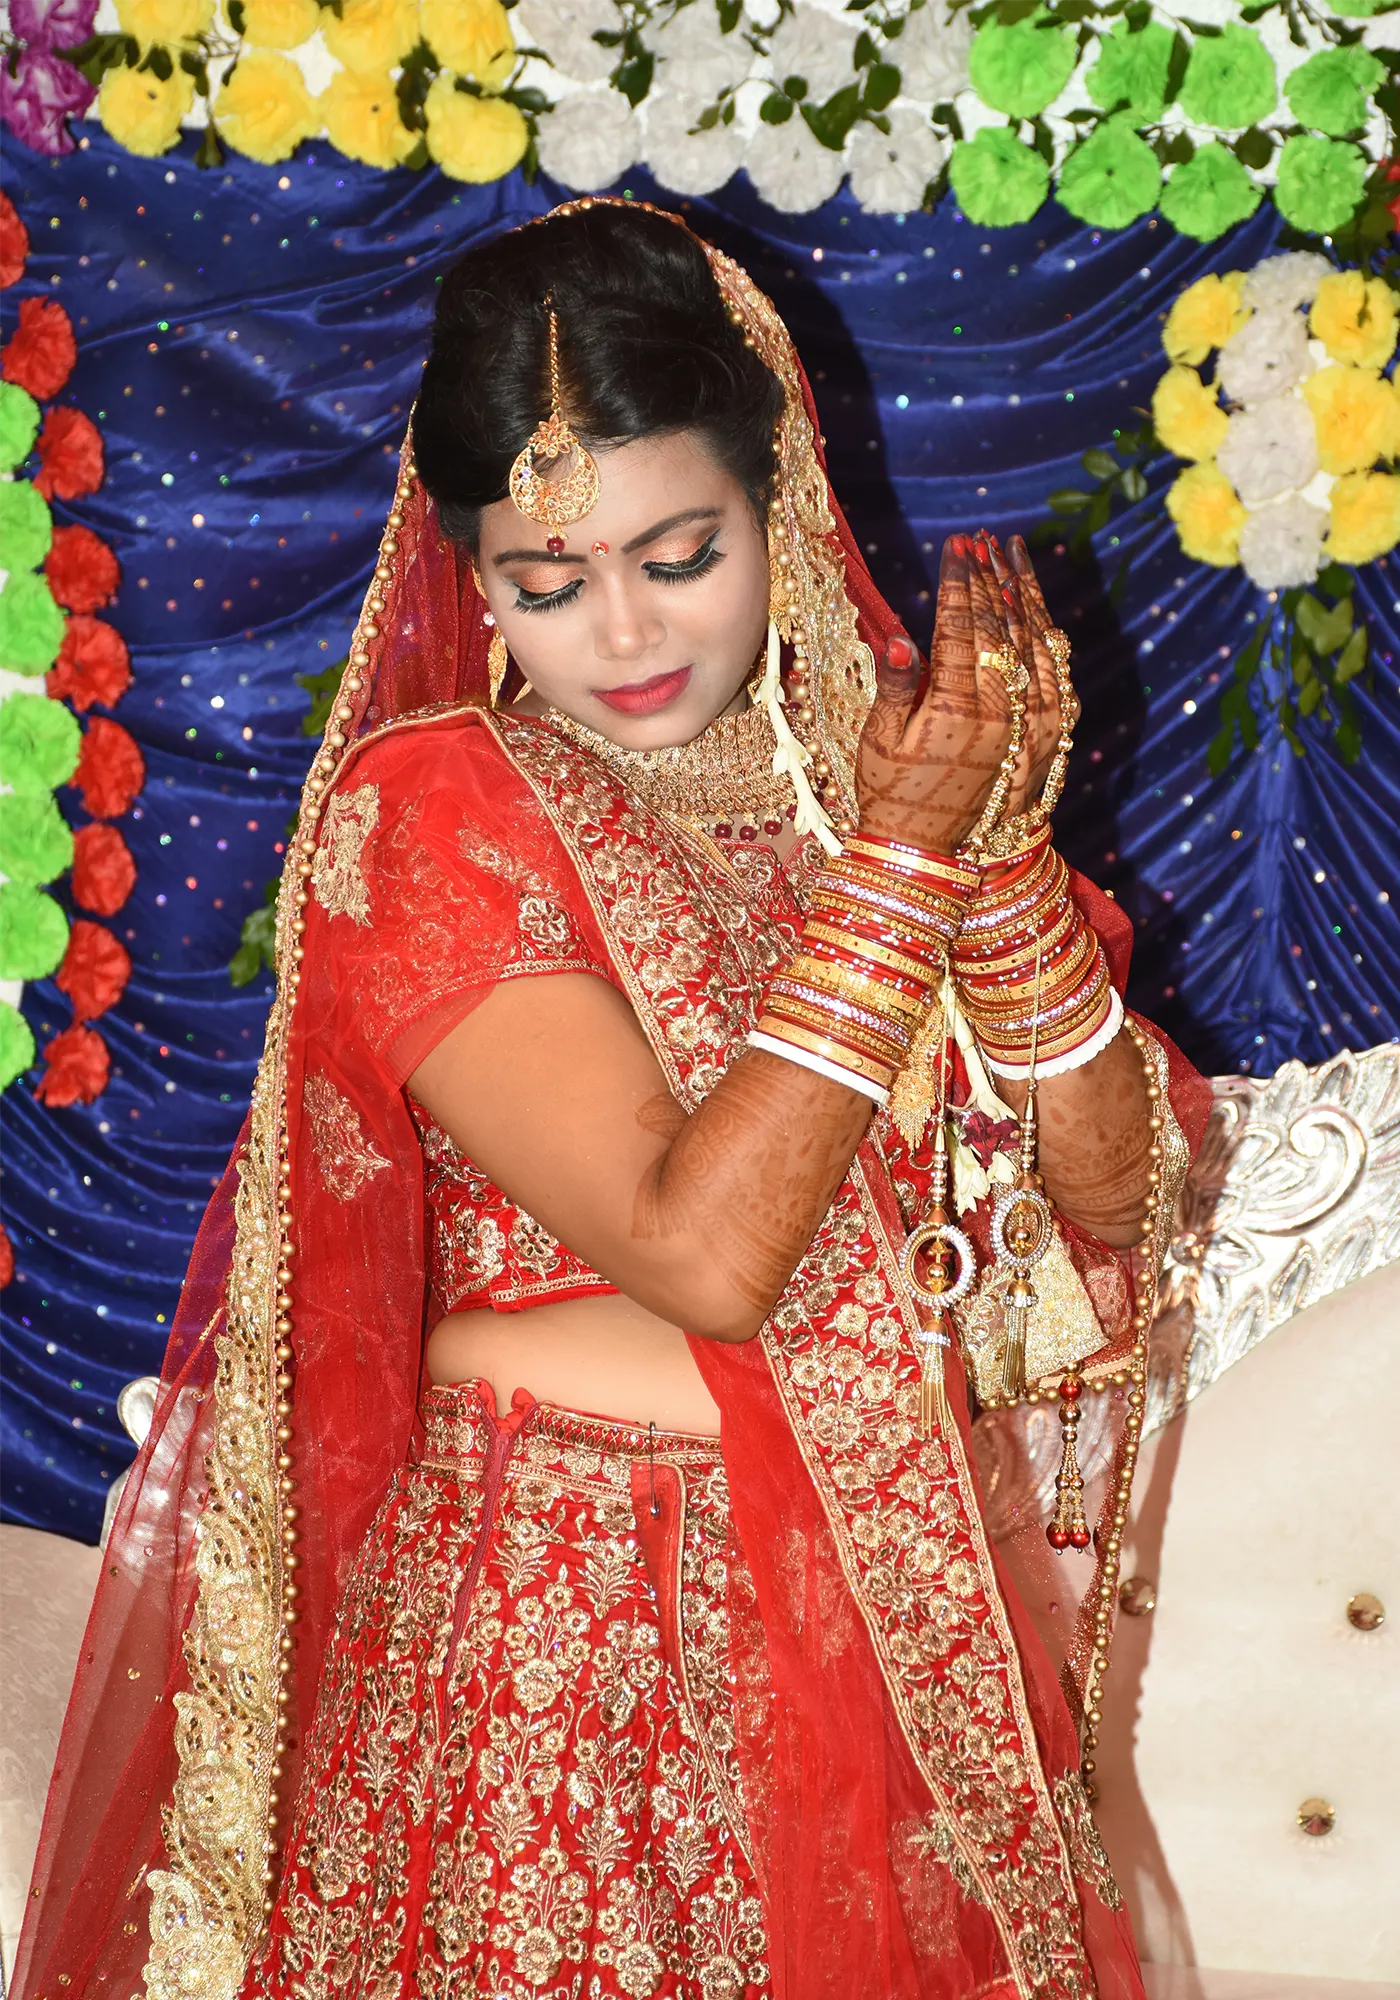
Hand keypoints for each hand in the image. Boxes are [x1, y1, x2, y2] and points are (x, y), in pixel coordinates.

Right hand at [854, 532, 1071, 851]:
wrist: (929, 848)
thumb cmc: (890, 793)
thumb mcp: (880, 740)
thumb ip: (896, 685)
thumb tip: (899, 637)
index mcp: (956, 710)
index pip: (961, 628)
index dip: (959, 582)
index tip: (956, 545)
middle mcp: (1001, 712)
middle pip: (1000, 628)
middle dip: (989, 577)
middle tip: (980, 539)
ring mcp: (1030, 723)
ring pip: (1035, 643)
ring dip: (1024, 594)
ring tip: (1012, 554)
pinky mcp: (1046, 735)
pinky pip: (1055, 672)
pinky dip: (1048, 634)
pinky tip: (1039, 609)